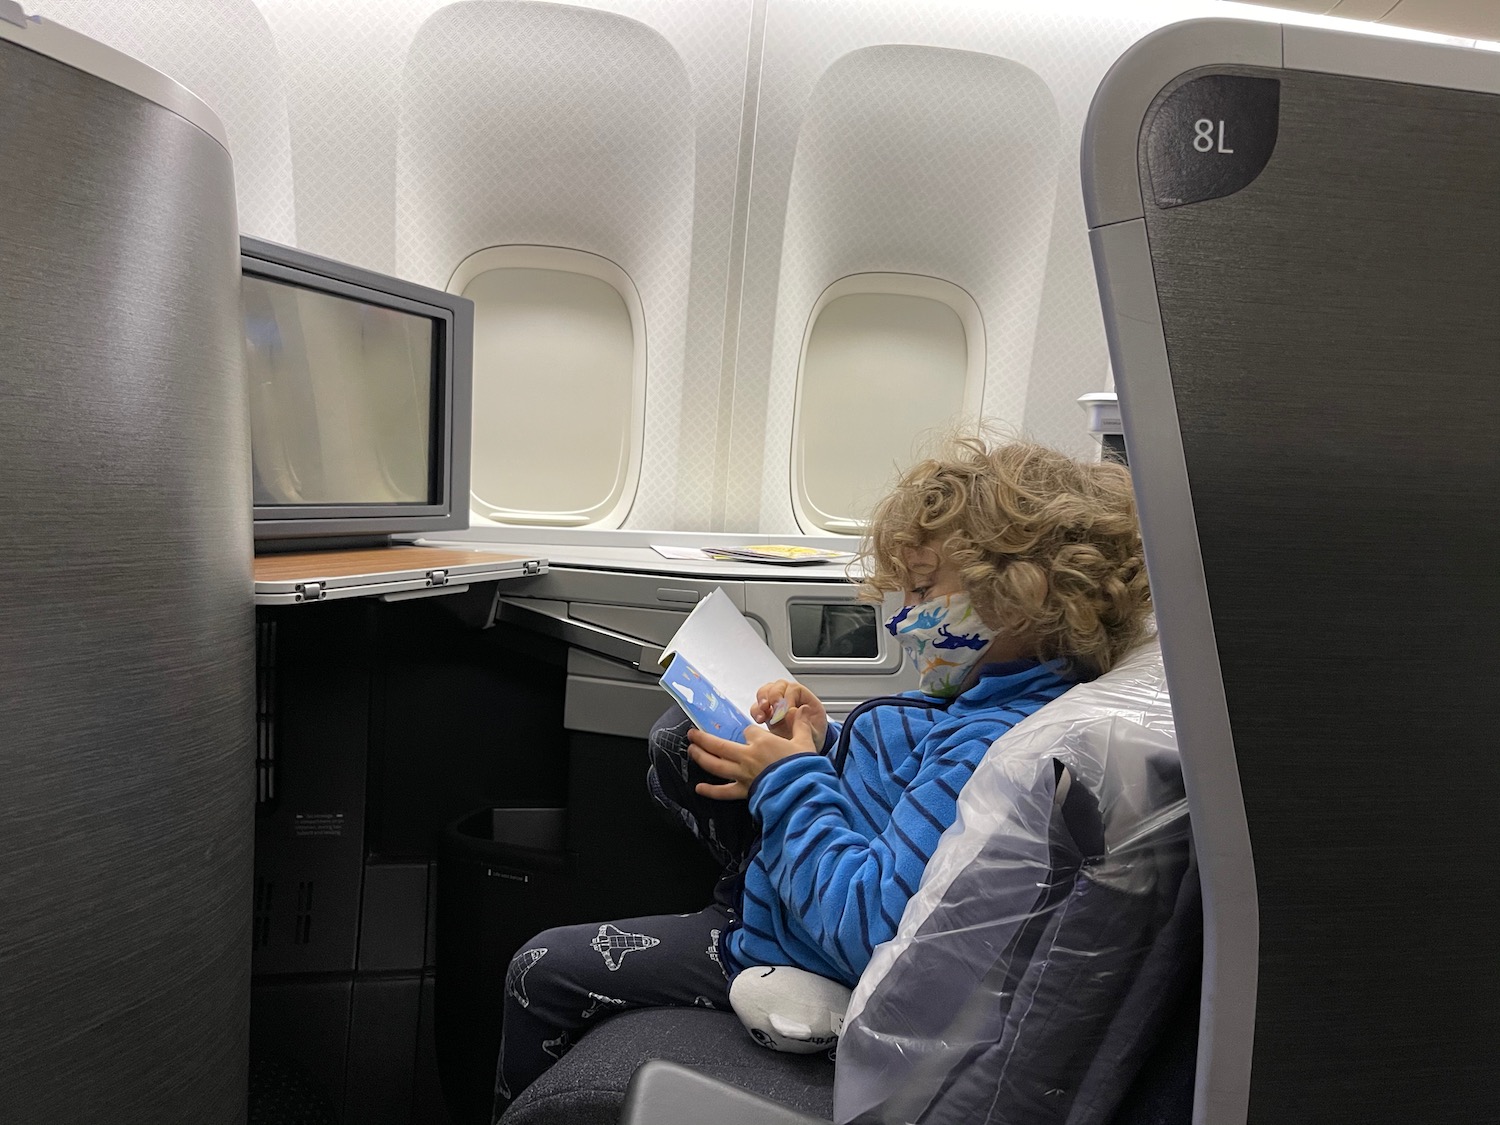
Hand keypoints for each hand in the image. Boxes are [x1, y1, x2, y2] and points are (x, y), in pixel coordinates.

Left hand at [687, 708, 818, 799]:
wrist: (803, 790)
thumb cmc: (804, 767)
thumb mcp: (805, 742)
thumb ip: (801, 725)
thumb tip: (802, 710)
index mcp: (762, 742)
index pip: (748, 731)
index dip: (749, 732)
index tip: (753, 735)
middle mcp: (748, 756)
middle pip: (719, 745)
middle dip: (704, 738)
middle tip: (692, 734)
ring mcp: (743, 774)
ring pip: (715, 765)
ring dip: (701, 757)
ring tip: (691, 750)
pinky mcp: (744, 791)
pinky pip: (724, 791)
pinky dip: (711, 790)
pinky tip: (699, 788)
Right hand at [750, 680, 827, 747]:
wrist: (804, 756)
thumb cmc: (812, 742)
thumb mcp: (814, 735)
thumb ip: (805, 724)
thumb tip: (792, 711)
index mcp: (807, 700)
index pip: (794, 689)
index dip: (788, 697)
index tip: (785, 711)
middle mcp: (791, 699)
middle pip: (779, 686)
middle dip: (774, 696)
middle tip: (774, 710)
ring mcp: (778, 705)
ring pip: (766, 691)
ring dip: (762, 700)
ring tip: (763, 714)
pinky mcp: (768, 714)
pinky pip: (758, 705)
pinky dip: (756, 710)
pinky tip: (759, 719)